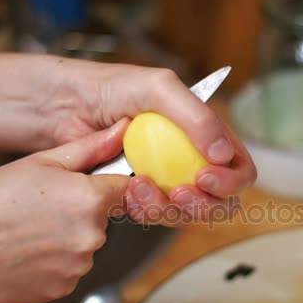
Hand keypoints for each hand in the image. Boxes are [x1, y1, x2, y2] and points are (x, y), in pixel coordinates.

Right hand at [0, 119, 128, 302]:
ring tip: (31, 230)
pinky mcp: (65, 287)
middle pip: (103, 218)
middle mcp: (93, 234)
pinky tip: (29, 251)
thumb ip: (91, 148)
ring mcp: (79, 265)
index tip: (87, 187)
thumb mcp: (41, 162)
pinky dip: (54, 262)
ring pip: (85, 244)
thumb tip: (122, 130)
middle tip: (44, 208)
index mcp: (91, 198)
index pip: (125, 189)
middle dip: (81, 212)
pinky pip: (70, 269)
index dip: (106, 185)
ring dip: (67, 238)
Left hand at [40, 59, 256, 223]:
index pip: (239, 167)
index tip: (205, 177)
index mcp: (205, 133)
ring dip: (170, 207)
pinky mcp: (142, 194)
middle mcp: (190, 158)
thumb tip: (223, 153)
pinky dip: (147, 209)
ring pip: (188, 213)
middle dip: (203, 203)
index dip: (231, 180)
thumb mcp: (159, 89)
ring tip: (142, 185)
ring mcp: (166, 178)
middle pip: (219, 200)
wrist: (64, 106)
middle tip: (178, 191)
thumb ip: (196, 116)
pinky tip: (130, 190)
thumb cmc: (111, 87)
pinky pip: (156, 215)